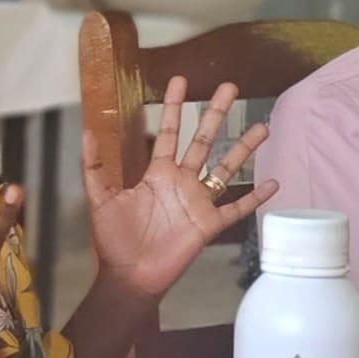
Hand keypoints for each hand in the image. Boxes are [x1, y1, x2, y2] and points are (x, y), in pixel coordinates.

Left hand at [83, 77, 276, 301]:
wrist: (130, 276)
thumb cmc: (114, 241)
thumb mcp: (100, 200)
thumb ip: (94, 167)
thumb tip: (86, 132)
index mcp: (158, 173)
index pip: (170, 132)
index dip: (175, 107)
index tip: (181, 81)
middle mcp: (182, 182)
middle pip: (204, 141)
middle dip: (216, 113)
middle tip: (229, 87)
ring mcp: (199, 202)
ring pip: (227, 169)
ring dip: (244, 148)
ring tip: (262, 126)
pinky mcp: (209, 224)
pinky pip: (236, 208)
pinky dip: (255, 197)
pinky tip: (272, 183)